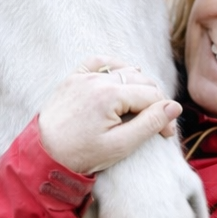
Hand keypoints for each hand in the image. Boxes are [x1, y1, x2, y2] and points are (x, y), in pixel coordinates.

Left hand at [38, 58, 182, 173]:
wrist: (42, 156)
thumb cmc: (81, 155)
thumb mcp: (121, 145)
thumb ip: (149, 124)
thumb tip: (174, 107)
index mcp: (110, 95)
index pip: (152, 95)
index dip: (164, 114)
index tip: (166, 135)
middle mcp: (97, 79)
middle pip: (141, 80)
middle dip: (154, 101)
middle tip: (157, 124)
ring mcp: (82, 76)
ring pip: (123, 70)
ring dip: (138, 85)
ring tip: (141, 108)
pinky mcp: (72, 78)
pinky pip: (98, 61)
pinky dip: (114, 67)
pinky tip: (121, 77)